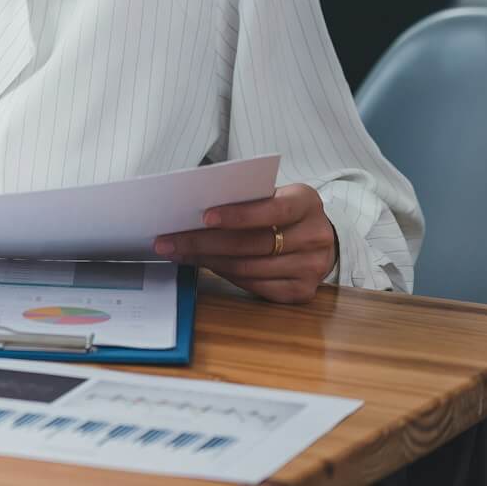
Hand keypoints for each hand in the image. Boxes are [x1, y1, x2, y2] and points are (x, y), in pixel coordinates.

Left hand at [153, 183, 338, 303]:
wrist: (317, 237)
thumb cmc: (282, 211)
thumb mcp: (272, 195)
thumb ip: (245, 199)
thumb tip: (192, 211)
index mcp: (307, 202)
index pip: (273, 209)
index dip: (239, 215)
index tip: (204, 217)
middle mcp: (316, 236)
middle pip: (254, 244)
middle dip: (205, 242)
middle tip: (169, 240)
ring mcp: (312, 267)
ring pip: (249, 268)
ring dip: (208, 261)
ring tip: (178, 253)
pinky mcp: (303, 291)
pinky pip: (255, 286)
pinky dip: (225, 276)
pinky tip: (203, 266)